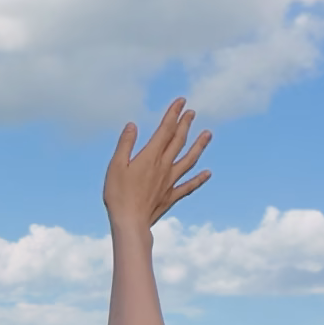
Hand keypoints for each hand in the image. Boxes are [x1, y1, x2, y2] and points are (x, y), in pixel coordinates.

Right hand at [101, 96, 213, 232]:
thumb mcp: (115, 166)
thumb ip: (125, 144)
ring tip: (208, 134)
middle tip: (192, 112)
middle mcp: (164, 166)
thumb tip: (132, 125)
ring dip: (199, 146)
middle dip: (185, 125)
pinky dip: (199, 179)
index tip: (182, 102)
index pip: (165, 130)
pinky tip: (208, 173)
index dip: (173, 114)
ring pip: (189, 160)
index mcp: (150, 156)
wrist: (130, 222)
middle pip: (178, 141)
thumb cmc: (118, 195)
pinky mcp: (171, 196)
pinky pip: (189, 186)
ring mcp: (170, 182)